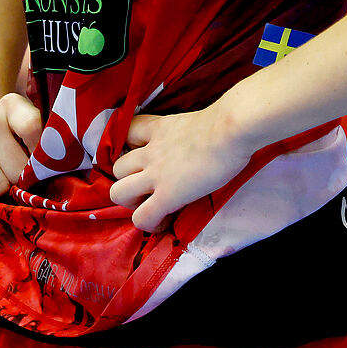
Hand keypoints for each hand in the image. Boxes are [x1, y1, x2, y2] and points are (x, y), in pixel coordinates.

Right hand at [0, 93, 42, 203]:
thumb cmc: (7, 140)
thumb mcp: (28, 131)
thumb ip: (45, 143)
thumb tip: (54, 170)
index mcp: (10, 105)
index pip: (31, 129)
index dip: (42, 157)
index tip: (43, 166)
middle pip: (16, 169)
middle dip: (20, 182)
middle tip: (17, 178)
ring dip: (0, 192)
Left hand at [108, 106, 257, 233]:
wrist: (230, 130)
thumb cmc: (225, 123)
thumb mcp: (192, 122)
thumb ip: (183, 134)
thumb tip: (199, 143)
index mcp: (157, 129)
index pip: (126, 133)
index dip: (130, 148)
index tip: (144, 158)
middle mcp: (150, 152)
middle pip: (116, 169)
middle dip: (128, 182)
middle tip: (149, 189)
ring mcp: (155, 174)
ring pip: (117, 194)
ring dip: (133, 204)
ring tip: (152, 206)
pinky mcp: (167, 195)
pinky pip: (142, 217)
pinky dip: (150, 224)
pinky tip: (165, 222)